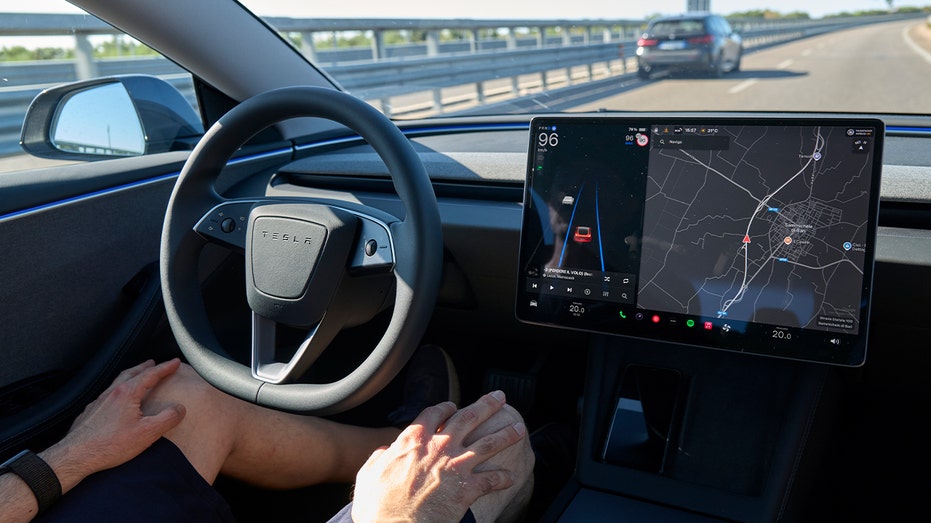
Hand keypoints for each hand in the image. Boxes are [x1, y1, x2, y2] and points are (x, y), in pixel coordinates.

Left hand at [55, 358, 186, 474]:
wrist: (75, 456)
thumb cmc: (110, 445)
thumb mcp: (148, 433)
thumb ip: (167, 418)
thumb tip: (180, 408)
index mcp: (127, 393)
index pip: (150, 375)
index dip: (165, 368)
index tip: (174, 362)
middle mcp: (111, 393)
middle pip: (131, 373)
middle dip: (145, 367)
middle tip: (154, 363)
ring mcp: (98, 402)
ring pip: (117, 382)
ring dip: (130, 376)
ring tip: (137, 376)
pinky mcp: (89, 413)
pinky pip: (107, 394)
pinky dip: (117, 389)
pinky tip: (117, 399)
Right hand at [351, 391, 526, 522]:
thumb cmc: (378, 507)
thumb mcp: (368, 475)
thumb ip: (378, 459)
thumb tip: (385, 452)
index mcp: (413, 441)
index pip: (434, 413)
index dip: (445, 407)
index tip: (453, 406)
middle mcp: (439, 447)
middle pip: (469, 418)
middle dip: (487, 405)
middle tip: (499, 397)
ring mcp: (456, 466)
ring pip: (489, 443)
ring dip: (507, 434)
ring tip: (519, 428)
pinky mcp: (468, 489)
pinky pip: (492, 479)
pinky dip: (504, 478)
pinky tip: (512, 477)